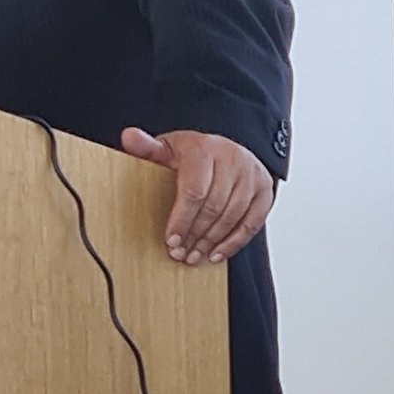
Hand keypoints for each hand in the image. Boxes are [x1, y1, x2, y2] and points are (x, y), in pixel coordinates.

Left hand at [120, 127, 272, 264]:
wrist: (225, 148)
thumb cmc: (192, 152)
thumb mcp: (168, 148)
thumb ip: (147, 147)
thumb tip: (129, 137)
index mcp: (204, 147)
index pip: (194, 190)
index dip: (181, 219)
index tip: (171, 240)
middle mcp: (231, 158)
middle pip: (213, 206)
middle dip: (195, 235)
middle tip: (181, 253)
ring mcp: (251, 174)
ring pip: (232, 217)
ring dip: (211, 242)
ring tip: (194, 256)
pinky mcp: (264, 190)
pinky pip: (252, 223)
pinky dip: (233, 243)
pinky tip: (216, 253)